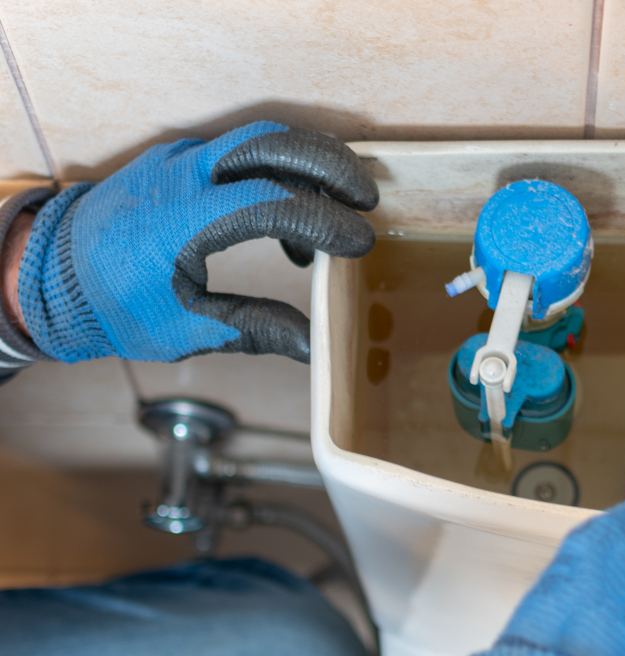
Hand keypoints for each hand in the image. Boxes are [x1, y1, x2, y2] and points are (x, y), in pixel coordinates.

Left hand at [16, 121, 376, 363]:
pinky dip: (280, 169)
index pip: (272, 201)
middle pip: (273, 144)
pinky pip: (241, 150)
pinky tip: (290, 218)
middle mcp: (182, 176)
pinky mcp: (180, 161)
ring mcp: (179, 160)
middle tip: (368, 198)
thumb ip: (255, 328)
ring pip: (260, 138)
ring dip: (310, 161)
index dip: (324, 221)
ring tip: (344, 200)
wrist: (52, 274)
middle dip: (330, 166)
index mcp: (183, 220)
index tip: (360, 244)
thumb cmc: (114, 305)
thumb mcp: (185, 328)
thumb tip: (314, 345)